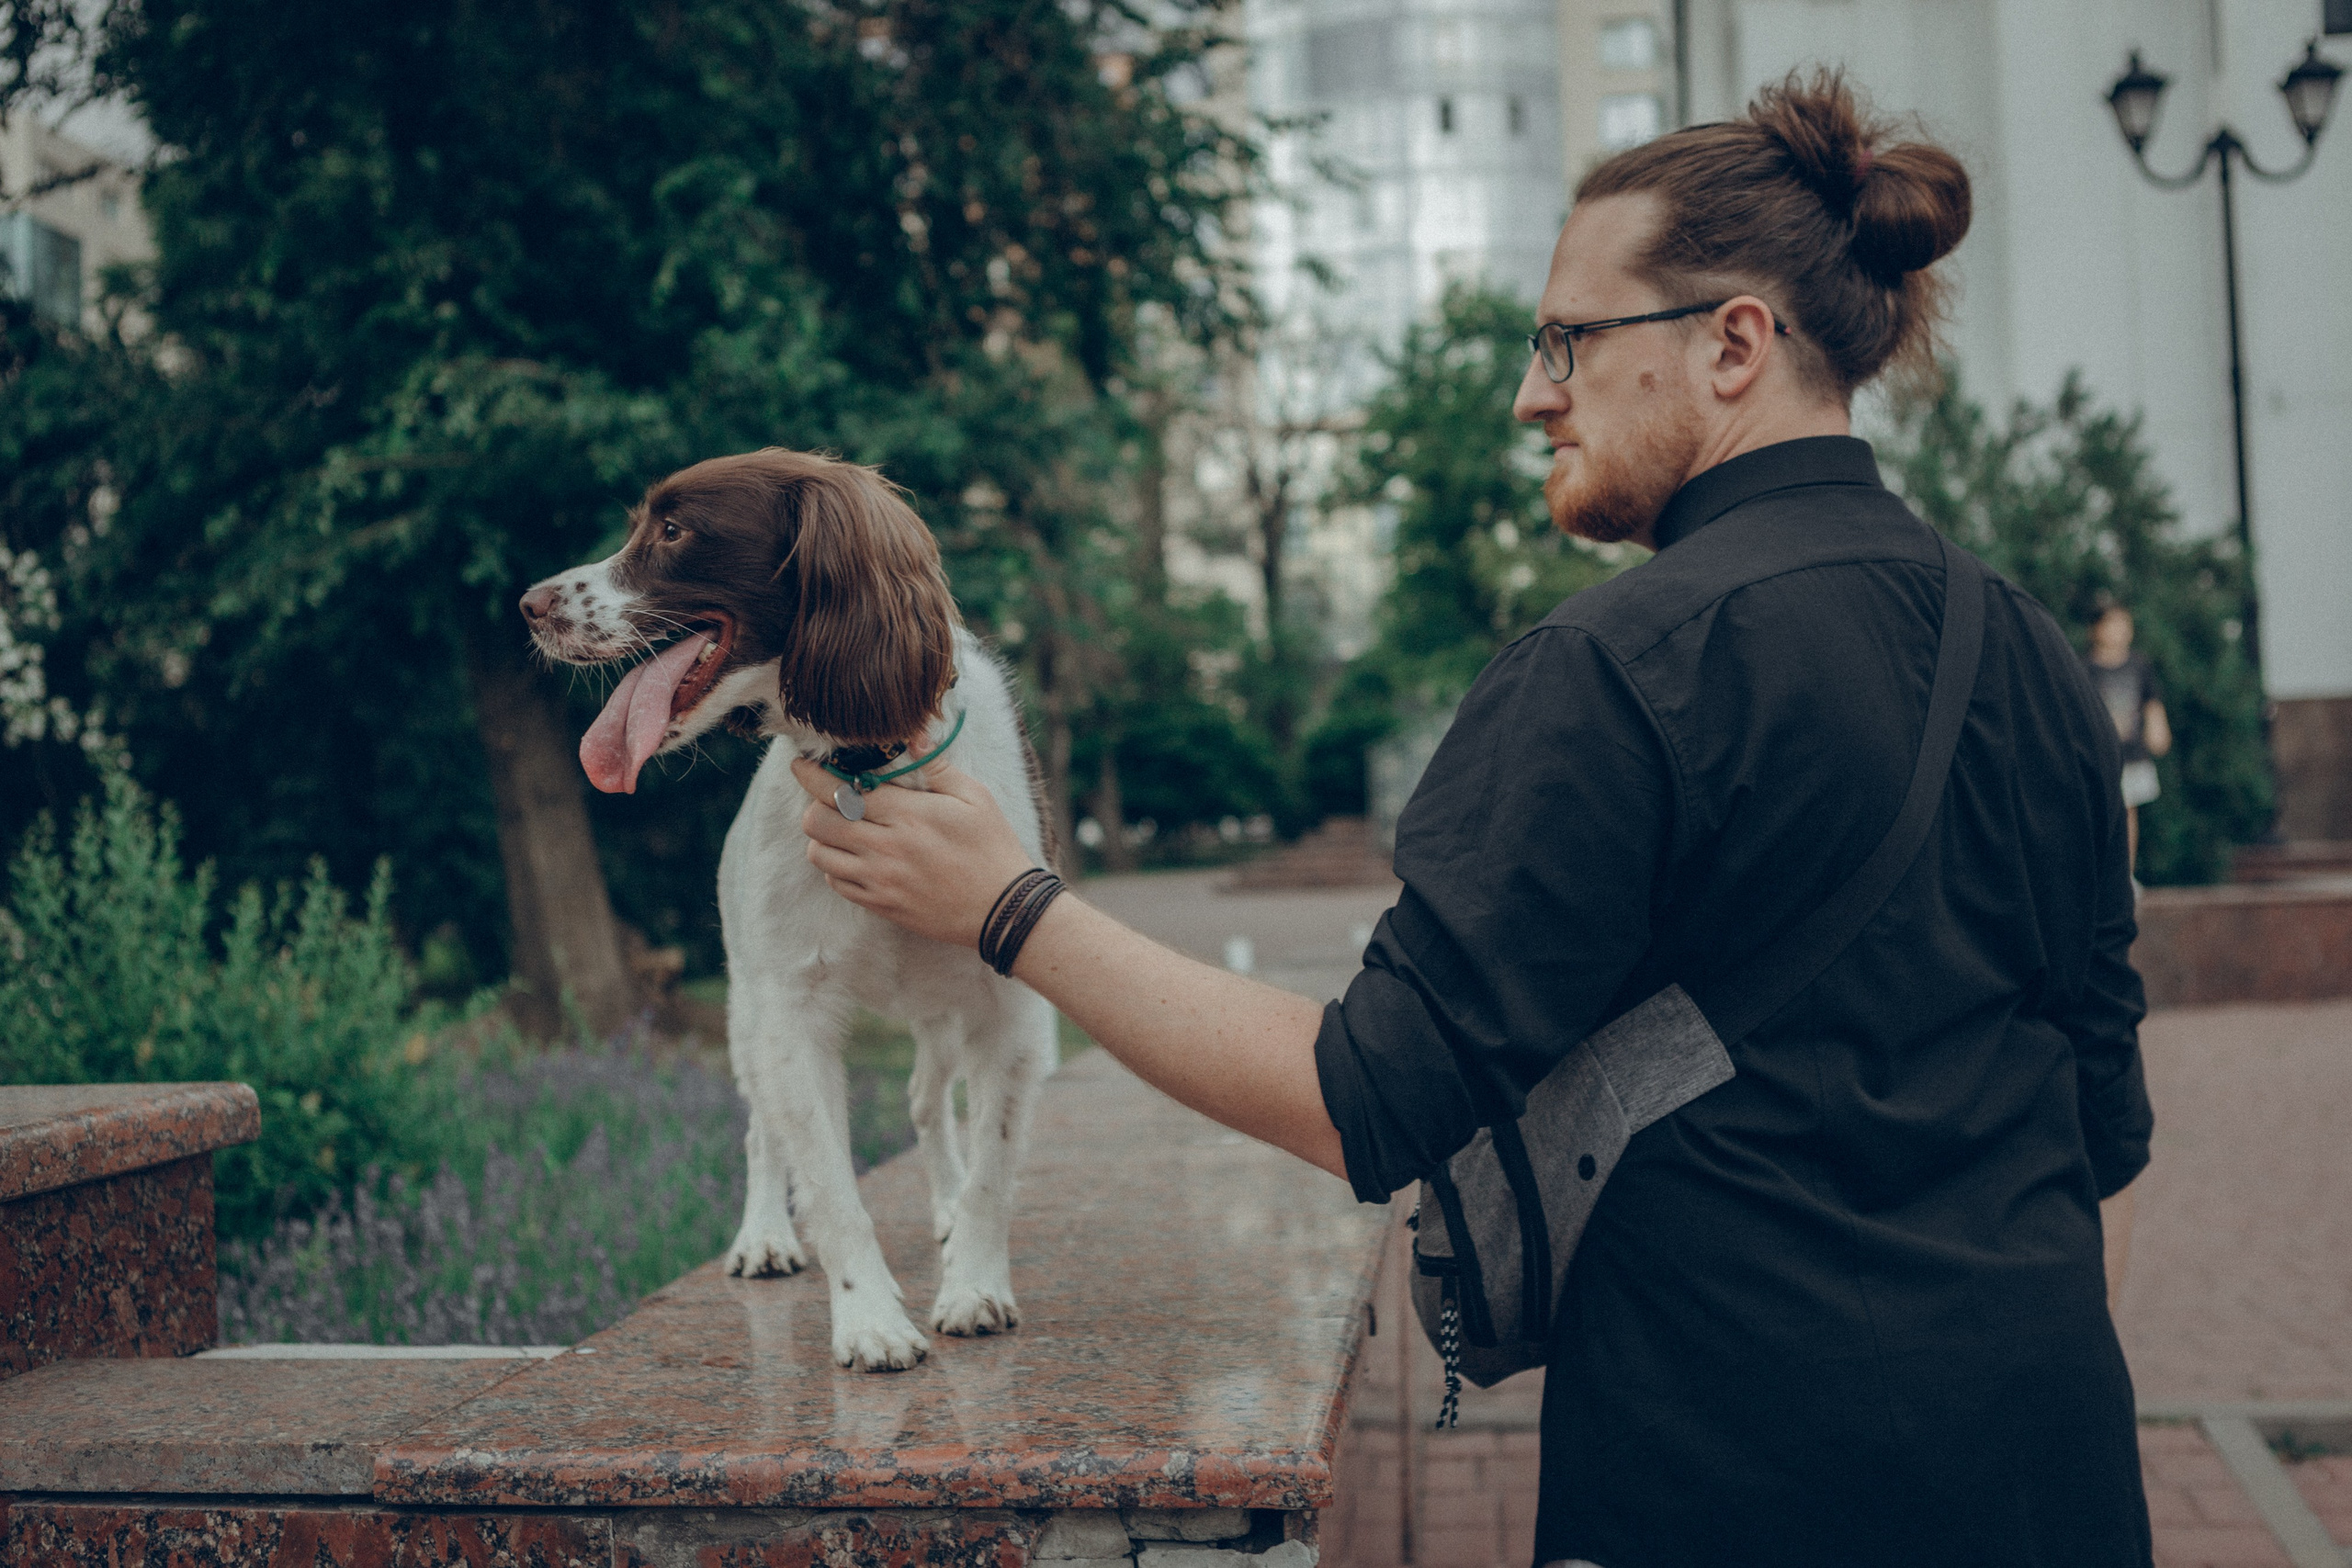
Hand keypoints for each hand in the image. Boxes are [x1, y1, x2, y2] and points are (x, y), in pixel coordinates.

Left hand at [790, 757, 1039, 947]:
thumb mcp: (975, 797)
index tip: (801, 765)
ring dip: (824, 838)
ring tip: (843, 829)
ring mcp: (880, 881)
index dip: (812, 774)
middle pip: (817, 823)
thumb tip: (911, 735)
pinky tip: (857, 857)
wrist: (1004, 910)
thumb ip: (936, 765)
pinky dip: (836, 867)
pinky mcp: (882, 905)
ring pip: (820, 855)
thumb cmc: (993, 847)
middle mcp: (885, 848)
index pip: (840, 790)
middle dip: (815, 805)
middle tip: (830, 799)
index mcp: (907, 815)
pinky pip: (837, 884)